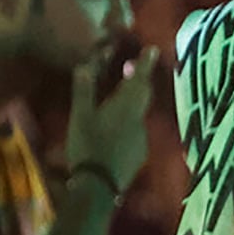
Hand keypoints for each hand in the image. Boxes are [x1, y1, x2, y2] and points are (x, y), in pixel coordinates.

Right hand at [65, 46, 157, 192]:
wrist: (99, 184)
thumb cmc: (87, 146)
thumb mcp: (80, 116)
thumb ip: (84, 91)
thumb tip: (85, 66)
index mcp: (125, 108)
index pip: (139, 81)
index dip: (145, 65)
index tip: (153, 50)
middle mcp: (139, 121)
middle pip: (142, 96)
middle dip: (138, 80)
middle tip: (131, 67)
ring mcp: (141, 138)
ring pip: (139, 114)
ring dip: (132, 101)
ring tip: (119, 94)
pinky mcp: (139, 153)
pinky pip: (135, 130)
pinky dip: (128, 121)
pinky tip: (116, 127)